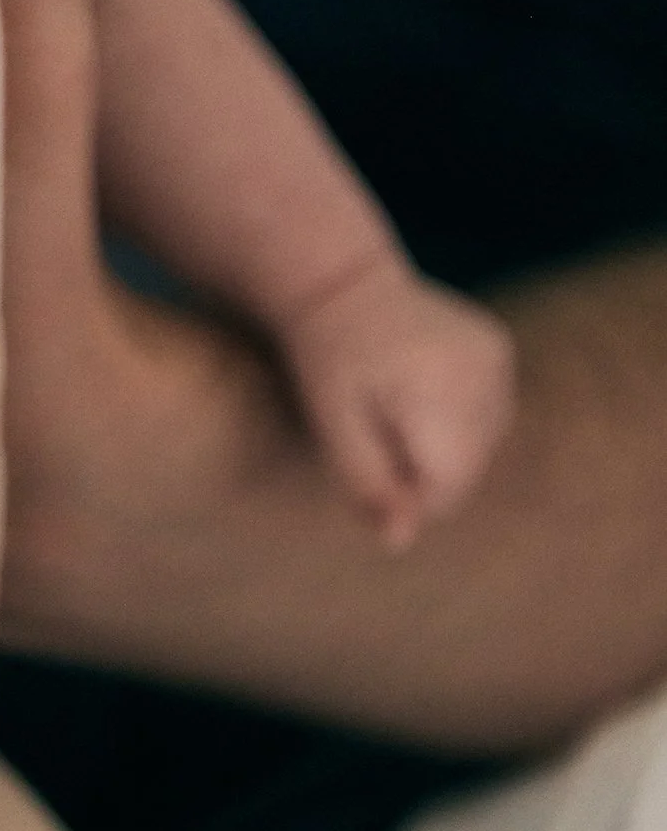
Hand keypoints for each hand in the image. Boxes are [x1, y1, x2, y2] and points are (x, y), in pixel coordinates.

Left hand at [281, 258, 517, 548]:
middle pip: (468, 472)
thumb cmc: (329, 363)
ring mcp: (498, 357)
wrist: (341, 287)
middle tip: (379, 423)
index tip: (372, 451)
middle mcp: (480, 370)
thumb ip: (368, 485)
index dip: (407, 490)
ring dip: (444, 446)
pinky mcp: (501, 350)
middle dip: (425, 469)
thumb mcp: (332, 426)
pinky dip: (460, 419)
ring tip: (398, 402)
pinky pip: (491, 417)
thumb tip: (400, 544)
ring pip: (484, 449)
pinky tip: (423, 385)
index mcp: (438, 388)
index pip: (446, 488)